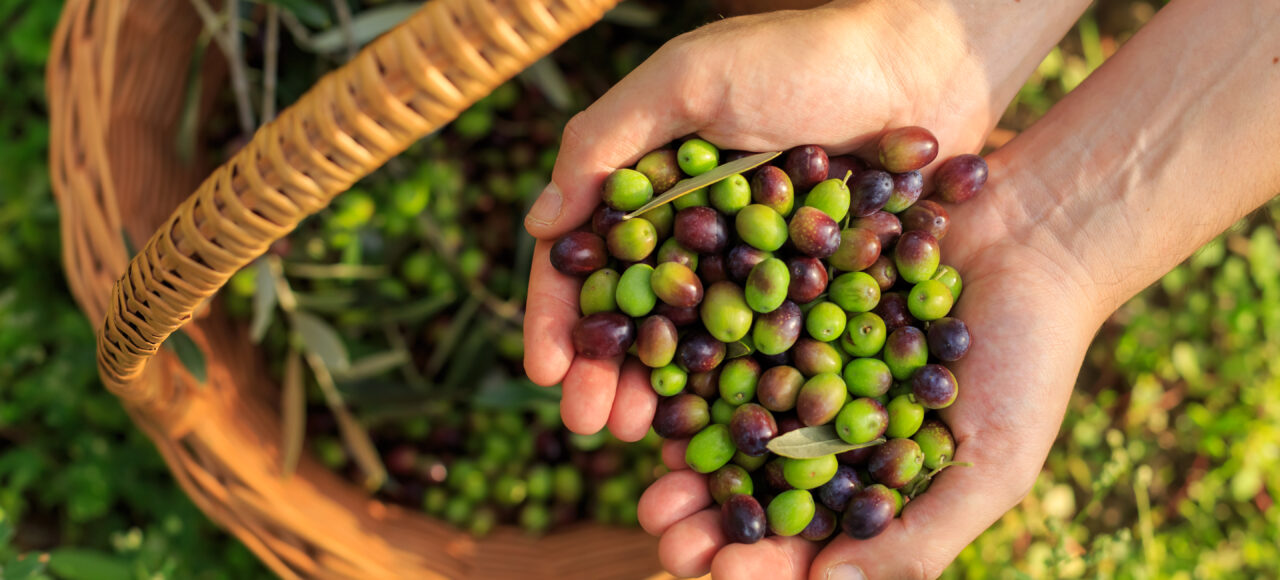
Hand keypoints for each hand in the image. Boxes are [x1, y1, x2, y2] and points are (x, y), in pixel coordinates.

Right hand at [522, 0, 1026, 437]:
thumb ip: (605, 141)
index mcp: (652, 187)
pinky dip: (735, 389)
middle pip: (634, 317)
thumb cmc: (800, 56)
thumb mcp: (687, 79)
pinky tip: (715, 427)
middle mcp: (693, 235)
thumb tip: (537, 224)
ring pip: (691, 346)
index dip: (559, 316)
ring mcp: (750, 268)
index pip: (587, 261)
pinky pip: (763, 349)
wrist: (926, 65)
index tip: (545, 369)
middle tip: (585, 422)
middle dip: (601, 372)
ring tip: (636, 435)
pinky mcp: (808, 291)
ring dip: (657, 394)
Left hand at [634, 165, 1106, 576]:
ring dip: (691, 458)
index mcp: (872, 480)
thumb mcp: (992, 463)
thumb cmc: (1031, 360)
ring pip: (731, 421)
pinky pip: (731, 338)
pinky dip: (697, 368)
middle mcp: (825, 428)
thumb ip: (918, 535)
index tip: (723, 574)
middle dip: (710, 520)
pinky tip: (665, 393)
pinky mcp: (784, 300)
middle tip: (667, 537)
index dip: (764, 565)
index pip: (809, 540)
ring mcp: (800, 364)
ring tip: (654, 485)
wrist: (1036, 234)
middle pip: (755, 487)